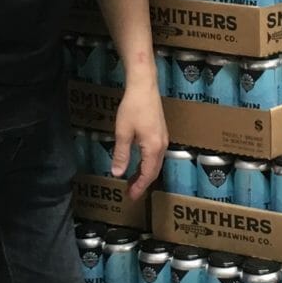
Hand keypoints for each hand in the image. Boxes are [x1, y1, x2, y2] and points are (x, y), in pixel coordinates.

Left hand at [111, 78, 167, 201]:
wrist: (144, 86)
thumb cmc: (133, 108)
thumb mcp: (123, 133)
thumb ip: (121, 154)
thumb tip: (118, 173)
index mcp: (153, 148)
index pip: (148, 175)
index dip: (139, 187)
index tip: (131, 196)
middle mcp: (162, 146)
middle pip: (154, 171)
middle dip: (142, 183)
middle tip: (131, 193)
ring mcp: (163, 139)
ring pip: (155, 163)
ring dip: (145, 173)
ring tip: (133, 181)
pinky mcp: (161, 132)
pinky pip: (156, 155)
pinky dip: (147, 163)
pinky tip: (138, 163)